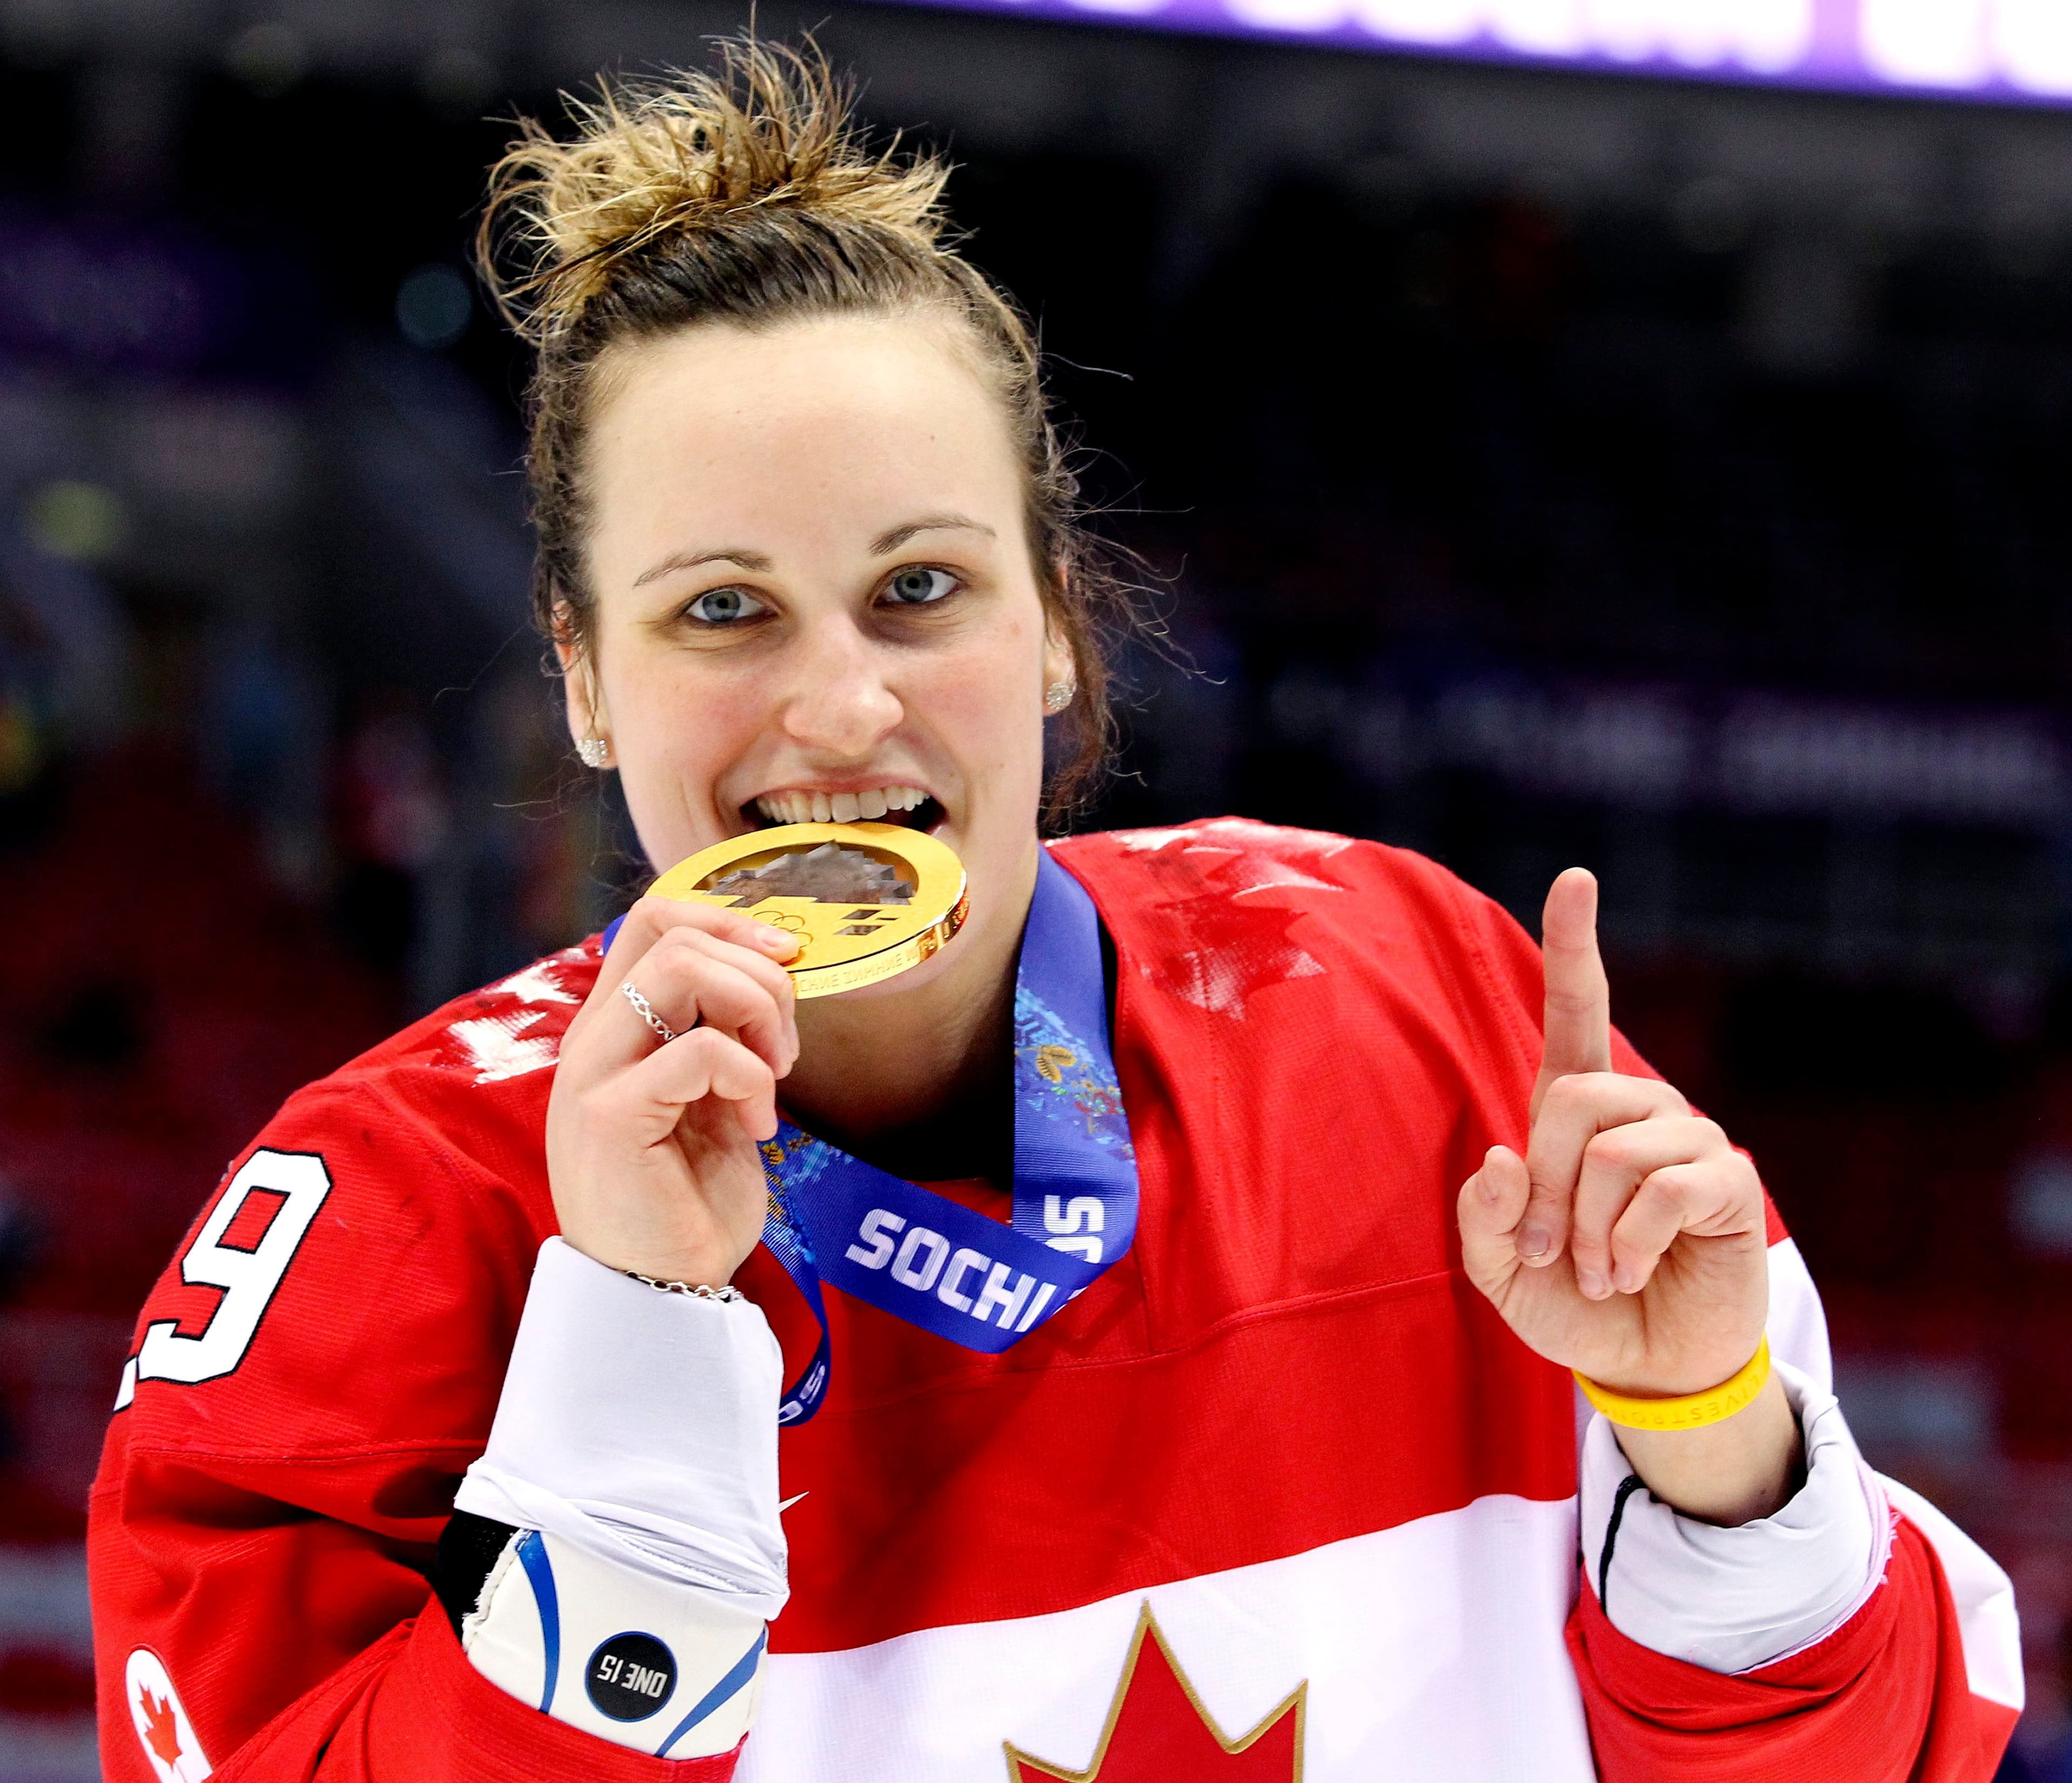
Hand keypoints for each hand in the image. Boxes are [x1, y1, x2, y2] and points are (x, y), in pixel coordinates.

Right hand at [546, 897, 801, 1286]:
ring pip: (683, 968)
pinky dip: (751, 1078)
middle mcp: (594, 1039)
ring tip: (774, 1074)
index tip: (786, 957)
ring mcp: (594, 1074)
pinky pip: (701, 1049)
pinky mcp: (611, 1115)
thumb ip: (722, 1033)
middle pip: (676, 933)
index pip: (656, 919)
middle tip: (785, 1045)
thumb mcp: (713, 1098)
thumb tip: (775, 966)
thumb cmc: (690, 1199)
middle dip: (758, 974)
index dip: (729, 919)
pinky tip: (757, 1127)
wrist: (662, 1292)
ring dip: (757, 1010)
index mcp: (615, 1027)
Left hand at [1457, 868, 1797, 1522]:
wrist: (1647, 1366)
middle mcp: (1637, 1108)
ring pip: (1612, 1151)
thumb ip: (1481, 1219)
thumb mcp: (1499, 1271)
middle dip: (1542, 1188)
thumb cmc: (1573, 1304)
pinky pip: (1660, 1190)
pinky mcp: (1729, 1182)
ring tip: (1597, 1268)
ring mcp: (1690, 1138)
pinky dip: (1625, 1245)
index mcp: (1577, 1111)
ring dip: (1584, 1229)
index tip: (1575, 878)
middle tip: (1546, 1250)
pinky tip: (1630, 1272)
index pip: (1578, 1009)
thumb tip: (1498, 1154)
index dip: (1576, 943)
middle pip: (1569, 1099)